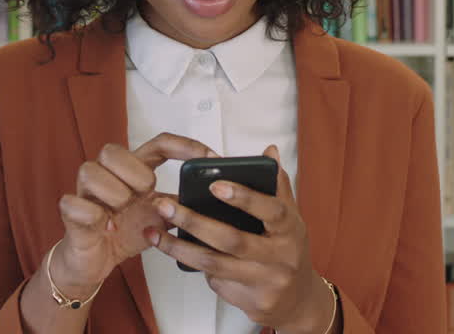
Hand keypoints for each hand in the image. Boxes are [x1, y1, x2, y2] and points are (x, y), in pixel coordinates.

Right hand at [51, 132, 217, 297]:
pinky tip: (107, 228)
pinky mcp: (71, 211)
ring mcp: (86, 192)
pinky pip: (74, 203)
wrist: (94, 263)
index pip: (159, 144)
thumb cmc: (125, 233)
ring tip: (121, 213)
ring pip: (91, 170)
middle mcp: (107, 175)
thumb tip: (210, 199)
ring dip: (114, 193)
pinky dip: (95, 216)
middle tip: (144, 195)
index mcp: (133, 172)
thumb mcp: (160, 220)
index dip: (184, 146)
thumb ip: (180, 206)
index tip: (210, 158)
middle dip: (135, 173)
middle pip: (114, 150)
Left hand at [146, 145, 334, 333]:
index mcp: (291, 228)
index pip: (271, 210)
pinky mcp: (252, 303)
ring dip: (180, 248)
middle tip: (164, 205)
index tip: (214, 185)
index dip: (244, 197)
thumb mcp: (289, 217)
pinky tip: (181, 254)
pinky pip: (216, 282)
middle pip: (233, 240)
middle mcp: (282, 257)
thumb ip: (276, 185)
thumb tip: (268, 151)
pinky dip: (197, 267)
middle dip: (194, 222)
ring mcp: (267, 282)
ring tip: (154, 233)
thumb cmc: (287, 248)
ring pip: (215, 265)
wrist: (298, 299)